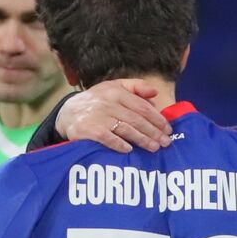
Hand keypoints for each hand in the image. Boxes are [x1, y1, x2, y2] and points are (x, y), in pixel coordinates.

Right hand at [57, 79, 172, 152]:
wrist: (68, 112)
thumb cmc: (98, 101)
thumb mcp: (115, 88)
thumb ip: (136, 87)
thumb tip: (155, 92)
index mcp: (116, 92)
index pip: (142, 106)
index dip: (157, 119)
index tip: (168, 129)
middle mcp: (107, 103)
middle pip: (136, 119)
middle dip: (153, 132)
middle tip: (166, 142)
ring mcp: (97, 116)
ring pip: (125, 129)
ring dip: (142, 140)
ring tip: (154, 148)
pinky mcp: (88, 130)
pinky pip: (108, 138)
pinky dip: (119, 144)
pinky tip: (129, 150)